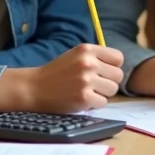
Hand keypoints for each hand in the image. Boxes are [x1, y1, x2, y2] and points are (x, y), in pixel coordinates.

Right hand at [0, 44, 123, 112]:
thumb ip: (97, 57)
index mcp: (87, 49)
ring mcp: (86, 80)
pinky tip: (81, 99)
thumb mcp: (76, 55)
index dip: (112, 67)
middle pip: (118, 75)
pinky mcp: (84, 98)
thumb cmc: (58, 72)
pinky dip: (94, 104)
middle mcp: (88, 63)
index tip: (102, 72)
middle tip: (94, 84)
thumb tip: (120, 67)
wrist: (34, 87)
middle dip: (108, 82)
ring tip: (86, 91)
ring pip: (113, 90)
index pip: (118, 58)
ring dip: (102, 94)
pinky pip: (103, 103)